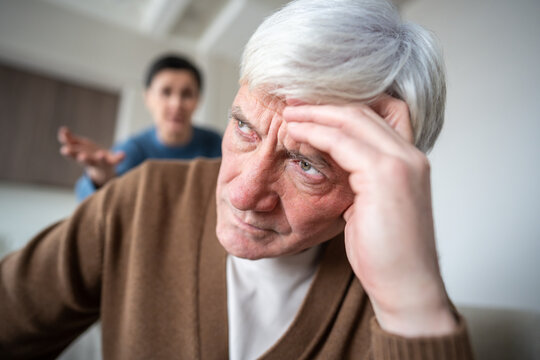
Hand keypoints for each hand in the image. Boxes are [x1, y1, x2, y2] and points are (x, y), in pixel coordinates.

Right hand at [58, 126, 124, 186]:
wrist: (104, 169)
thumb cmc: (88, 156)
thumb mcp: (78, 147)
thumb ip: (70, 139)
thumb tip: (62, 130)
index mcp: (82, 157)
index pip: (75, 155)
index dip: (71, 153)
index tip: (64, 150)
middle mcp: (92, 161)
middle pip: (87, 161)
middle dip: (84, 159)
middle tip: (80, 156)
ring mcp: (104, 162)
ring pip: (101, 162)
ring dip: (101, 159)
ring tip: (101, 154)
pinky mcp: (114, 162)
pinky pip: (117, 160)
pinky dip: (120, 158)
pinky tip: (123, 155)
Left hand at [284, 96, 456, 336]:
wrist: (406, 286)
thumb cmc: (386, 254)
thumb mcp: (371, 208)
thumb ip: (359, 182)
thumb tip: (334, 169)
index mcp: (410, 162)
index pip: (377, 117)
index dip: (341, 108)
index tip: (309, 109)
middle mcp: (410, 156)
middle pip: (363, 111)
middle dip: (323, 105)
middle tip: (293, 104)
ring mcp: (402, 162)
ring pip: (352, 120)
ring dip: (315, 114)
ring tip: (289, 115)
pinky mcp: (386, 174)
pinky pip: (342, 141)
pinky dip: (315, 133)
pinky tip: (295, 134)